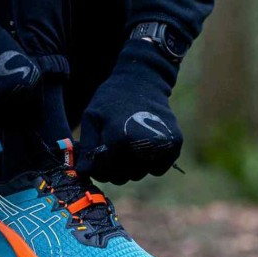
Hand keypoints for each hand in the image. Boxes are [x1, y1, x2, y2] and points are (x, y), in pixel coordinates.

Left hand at [77, 38, 182, 183]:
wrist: (143, 80)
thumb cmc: (112, 98)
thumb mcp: (92, 118)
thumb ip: (87, 148)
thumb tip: (82, 173)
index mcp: (119, 138)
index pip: (104, 171)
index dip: (97, 167)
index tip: (97, 156)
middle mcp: (143, 145)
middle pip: (122, 176)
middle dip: (113, 167)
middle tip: (112, 149)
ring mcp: (162, 146)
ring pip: (139, 174)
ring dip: (130, 165)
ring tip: (127, 143)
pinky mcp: (175, 145)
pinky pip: (157, 170)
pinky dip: (149, 163)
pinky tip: (143, 145)